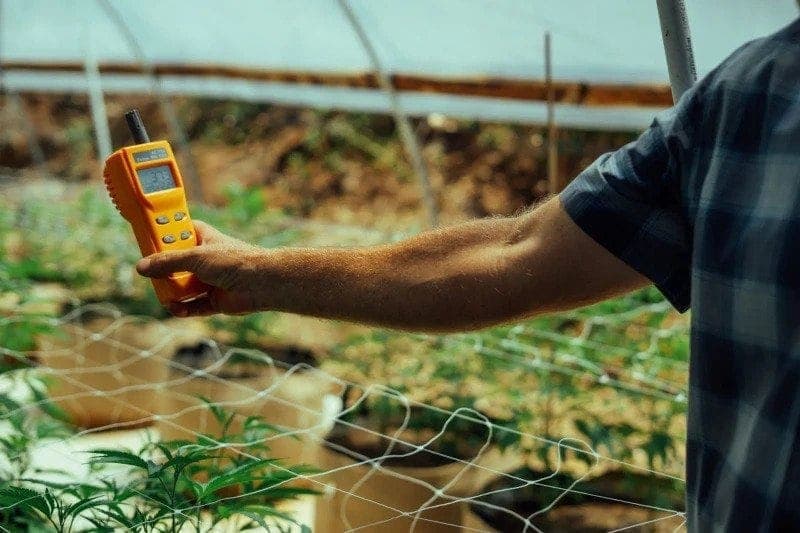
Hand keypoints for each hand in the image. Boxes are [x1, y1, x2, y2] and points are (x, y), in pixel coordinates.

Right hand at [136, 221, 265, 316]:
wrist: (262, 282)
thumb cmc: (235, 260)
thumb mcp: (196, 257)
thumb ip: (169, 262)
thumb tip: (142, 267)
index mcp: (203, 238)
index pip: (178, 231)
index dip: (164, 234)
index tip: (146, 237)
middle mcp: (205, 258)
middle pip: (176, 263)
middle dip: (164, 271)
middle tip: (152, 275)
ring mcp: (210, 280)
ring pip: (183, 287)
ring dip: (172, 293)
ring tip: (166, 296)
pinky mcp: (214, 300)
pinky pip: (193, 306)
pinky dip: (184, 309)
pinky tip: (178, 308)